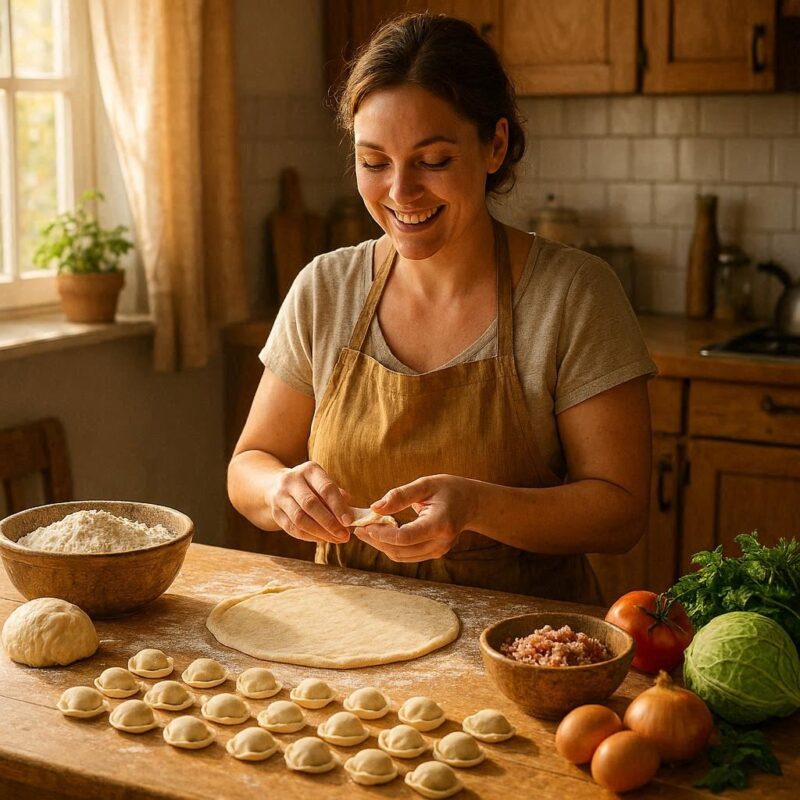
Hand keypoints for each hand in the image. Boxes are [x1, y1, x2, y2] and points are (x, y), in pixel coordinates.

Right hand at [267, 461, 353, 544]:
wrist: (277, 486)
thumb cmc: (310, 487)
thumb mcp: (324, 483)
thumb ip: (338, 497)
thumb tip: (351, 515)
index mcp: (309, 470)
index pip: (325, 488)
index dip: (338, 506)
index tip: (349, 521)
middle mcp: (292, 480)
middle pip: (310, 504)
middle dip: (329, 523)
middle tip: (344, 535)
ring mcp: (280, 496)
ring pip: (299, 519)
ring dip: (320, 533)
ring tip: (335, 540)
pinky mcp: (275, 513)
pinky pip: (292, 528)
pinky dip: (309, 536)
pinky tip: (322, 539)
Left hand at [354, 475, 477, 562]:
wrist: (472, 503)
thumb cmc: (449, 489)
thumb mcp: (426, 484)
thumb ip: (400, 495)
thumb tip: (375, 507)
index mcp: (440, 524)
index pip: (405, 537)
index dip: (382, 534)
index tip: (366, 524)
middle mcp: (440, 543)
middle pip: (400, 550)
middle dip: (377, 541)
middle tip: (359, 529)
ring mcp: (438, 551)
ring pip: (402, 557)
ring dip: (381, 546)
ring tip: (365, 531)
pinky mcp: (434, 553)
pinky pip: (407, 555)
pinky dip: (391, 547)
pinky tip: (381, 535)